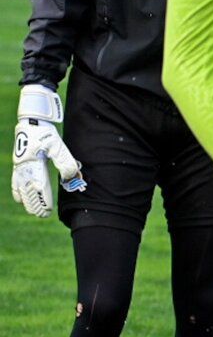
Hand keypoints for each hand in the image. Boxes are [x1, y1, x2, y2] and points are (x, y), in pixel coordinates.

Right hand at [12, 84, 85, 217]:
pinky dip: (17, 191)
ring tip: (32, 211)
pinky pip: (15, 181)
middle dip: (35, 204)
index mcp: (35, 165)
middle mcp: (25, 168)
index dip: (43, 201)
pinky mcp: (19, 163)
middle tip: (42, 215)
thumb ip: (65, 161)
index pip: (39, 188)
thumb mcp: (58, 146)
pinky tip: (20, 198)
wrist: (31, 120)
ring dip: (27, 200)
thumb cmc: (45, 133)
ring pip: (21, 188)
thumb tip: (73, 177)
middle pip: (28, 191)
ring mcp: (19, 166)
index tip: (47, 211)